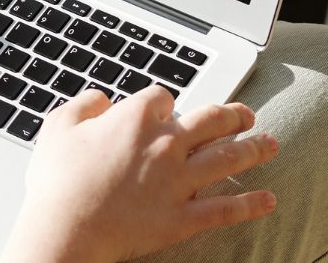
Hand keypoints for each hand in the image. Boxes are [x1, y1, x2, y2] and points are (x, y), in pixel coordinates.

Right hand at [0, 87, 278, 262]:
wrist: (66, 228)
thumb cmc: (58, 181)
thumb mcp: (59, 126)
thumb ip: (84, 103)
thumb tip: (102, 99)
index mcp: (135, 119)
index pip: (163, 97)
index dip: (164, 102)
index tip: (164, 109)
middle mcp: (165, 145)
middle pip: (210, 120)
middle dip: (232, 115)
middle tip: (244, 114)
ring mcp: (179, 182)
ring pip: (227, 158)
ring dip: (254, 148)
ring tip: (270, 143)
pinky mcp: (184, 218)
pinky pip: (226, 208)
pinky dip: (251, 204)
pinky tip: (268, 199)